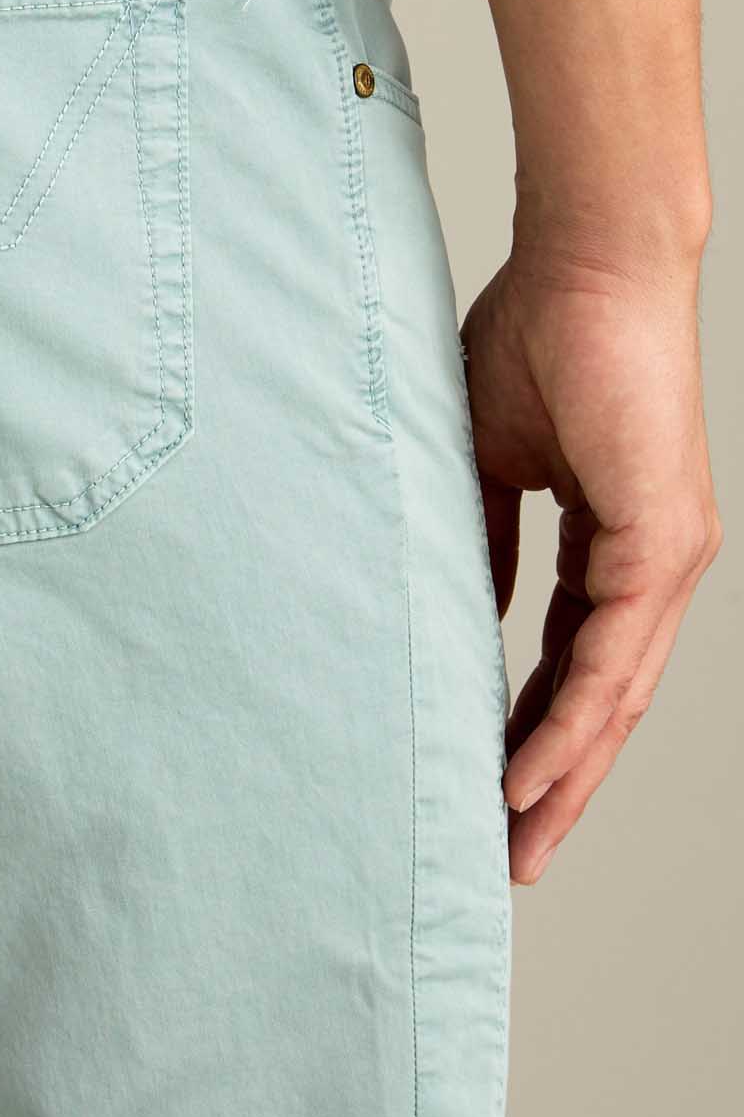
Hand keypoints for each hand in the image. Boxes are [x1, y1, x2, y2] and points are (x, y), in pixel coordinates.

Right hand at [460, 237, 720, 885]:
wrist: (586, 264)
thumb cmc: (534, 336)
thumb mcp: (486, 458)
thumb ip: (480, 537)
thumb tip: (451, 604)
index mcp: (614, 540)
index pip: (570, 656)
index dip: (531, 723)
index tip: (486, 779)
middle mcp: (652, 563)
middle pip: (602, 699)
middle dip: (557, 782)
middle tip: (512, 852)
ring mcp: (666, 557)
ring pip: (614, 696)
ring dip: (564, 776)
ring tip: (516, 840)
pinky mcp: (663, 542)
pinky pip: (611, 657)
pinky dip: (569, 723)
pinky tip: (531, 774)